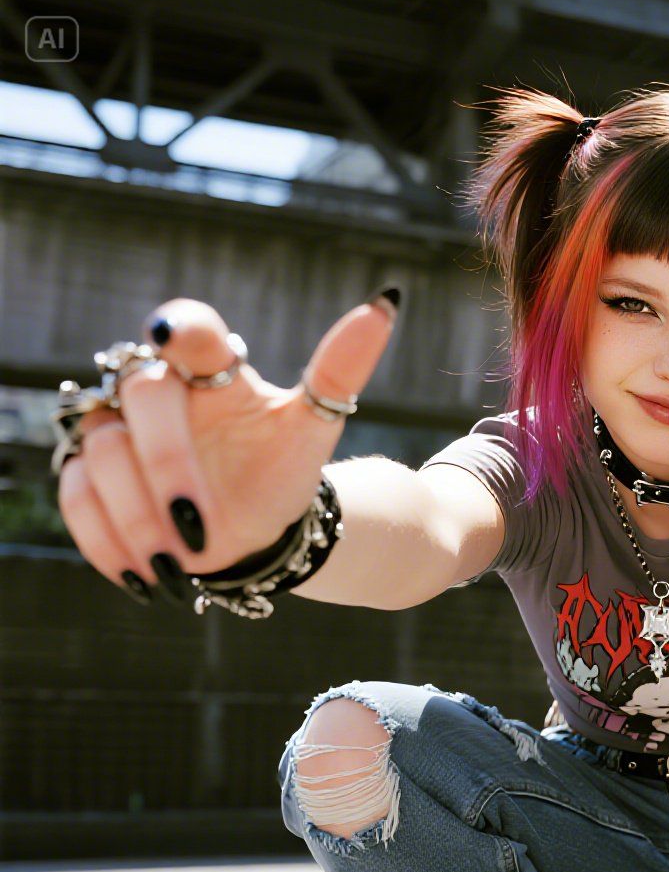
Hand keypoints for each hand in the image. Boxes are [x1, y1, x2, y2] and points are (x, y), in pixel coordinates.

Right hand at [55, 288, 400, 605]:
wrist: (258, 525)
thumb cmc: (281, 466)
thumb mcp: (317, 425)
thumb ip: (340, 368)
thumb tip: (387, 302)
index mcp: (207, 366)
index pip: (188, 327)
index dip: (179, 328)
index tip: (175, 339)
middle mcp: (153, 389)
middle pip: (142, 395)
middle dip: (168, 462)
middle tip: (200, 524)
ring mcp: (114, 431)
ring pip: (103, 450)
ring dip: (139, 511)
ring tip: (184, 556)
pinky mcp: (88, 475)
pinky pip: (77, 496)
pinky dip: (109, 536)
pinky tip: (148, 569)